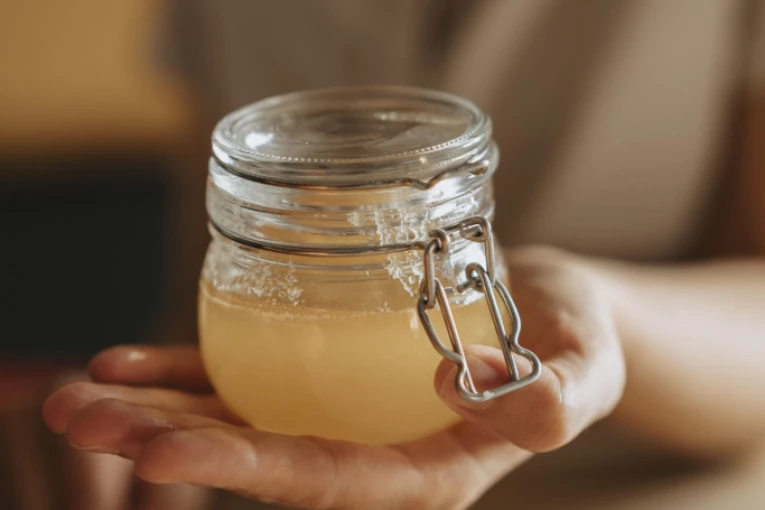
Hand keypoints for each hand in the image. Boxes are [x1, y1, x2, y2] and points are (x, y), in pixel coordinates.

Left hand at [43, 247, 624, 509]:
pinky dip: (185, 370)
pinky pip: (248, 378)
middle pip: (259, 458)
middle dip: (166, 442)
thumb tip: (483, 389)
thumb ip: (557, 392)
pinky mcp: (327, 373)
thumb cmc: (576, 342)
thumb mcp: (588, 365)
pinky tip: (128, 361)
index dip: (243, 466)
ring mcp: (341, 413)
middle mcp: (369, 451)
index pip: (325, 480)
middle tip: (80, 419)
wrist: (552, 313)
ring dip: (153, 410)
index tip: (162, 449)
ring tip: (76, 397)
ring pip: (238, 419)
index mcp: (426, 470)